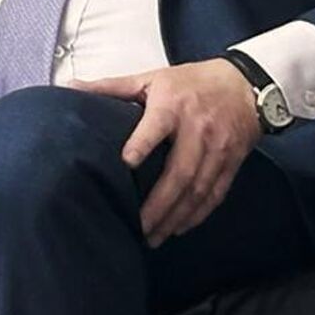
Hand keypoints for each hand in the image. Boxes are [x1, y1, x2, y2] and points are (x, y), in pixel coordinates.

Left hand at [73, 59, 262, 246]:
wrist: (245, 85)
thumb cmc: (189, 82)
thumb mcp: (150, 78)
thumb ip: (111, 87)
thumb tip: (69, 87)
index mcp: (173, 106)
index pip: (157, 126)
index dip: (143, 143)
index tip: (126, 163)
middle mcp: (198, 130)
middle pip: (181, 170)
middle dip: (160, 202)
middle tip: (139, 226)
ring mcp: (218, 149)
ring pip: (198, 188)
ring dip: (177, 215)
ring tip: (155, 236)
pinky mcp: (232, 162)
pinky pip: (216, 193)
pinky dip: (198, 213)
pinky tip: (180, 228)